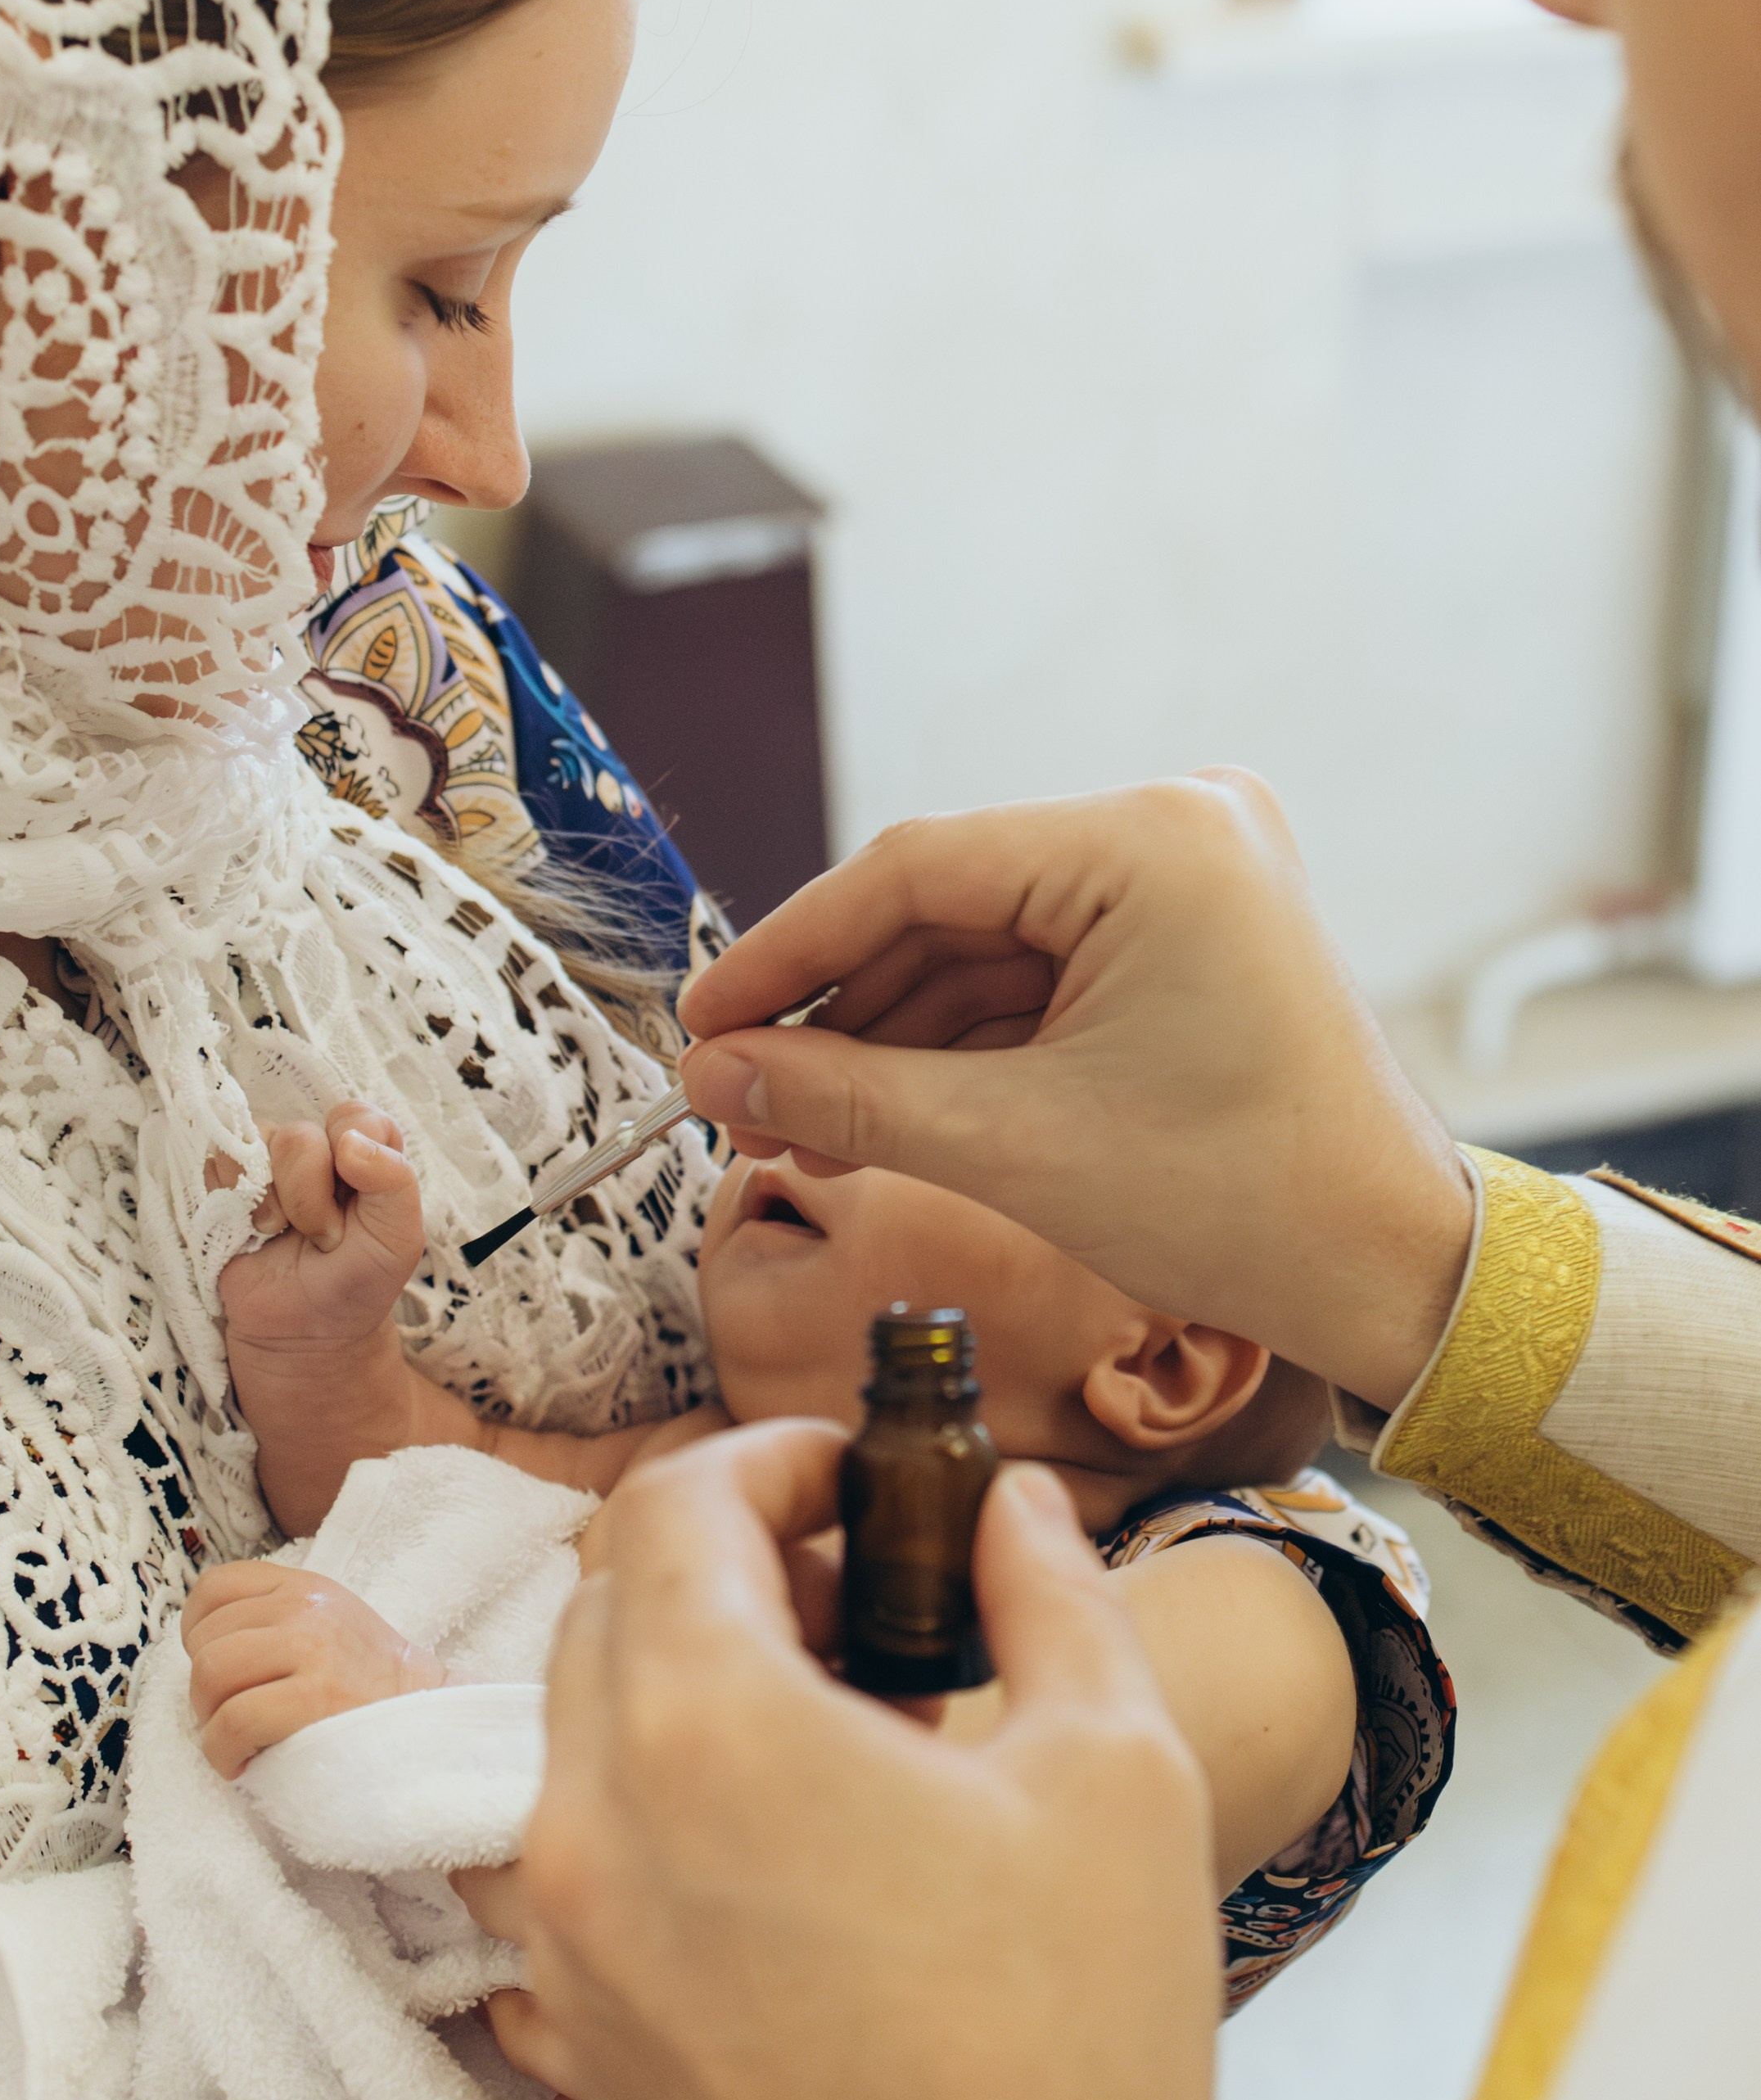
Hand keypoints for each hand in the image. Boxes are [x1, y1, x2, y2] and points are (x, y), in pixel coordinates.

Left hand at [181, 1559, 444, 1776]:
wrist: (428, 1719)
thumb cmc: (367, 1686)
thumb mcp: (327, 1623)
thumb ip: (273, 1619)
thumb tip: (200, 1647)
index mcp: (304, 1586)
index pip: (215, 1587)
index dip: (198, 1632)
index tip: (219, 1669)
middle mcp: (307, 1606)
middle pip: (205, 1640)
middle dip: (204, 1690)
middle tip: (231, 1717)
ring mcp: (312, 1647)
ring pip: (210, 1676)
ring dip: (209, 1721)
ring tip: (235, 1740)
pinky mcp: (315, 1698)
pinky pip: (231, 1722)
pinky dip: (222, 1752)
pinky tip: (241, 1763)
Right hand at [219, 1101, 424, 1356]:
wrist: (303, 1334)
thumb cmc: (358, 1281)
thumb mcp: (399, 1237)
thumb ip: (394, 1180)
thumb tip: (347, 1142)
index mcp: (366, 1149)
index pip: (355, 1116)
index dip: (351, 1157)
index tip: (355, 1205)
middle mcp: (319, 1148)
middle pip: (299, 1136)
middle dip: (309, 1198)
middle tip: (321, 1237)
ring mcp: (270, 1163)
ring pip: (256, 1145)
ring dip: (271, 1203)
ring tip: (281, 1234)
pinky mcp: (228, 1184)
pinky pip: (219, 1161)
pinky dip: (235, 1202)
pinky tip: (251, 1232)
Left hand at [464, 1422, 1222, 2099]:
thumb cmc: (1082, 2039)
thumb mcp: (1116, 1766)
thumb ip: (1050, 1587)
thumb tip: (1010, 1500)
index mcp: (710, 1728)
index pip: (669, 1509)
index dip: (763, 1461)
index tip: (847, 1476)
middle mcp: (594, 1822)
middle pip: (606, 1605)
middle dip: (722, 1563)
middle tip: (857, 1596)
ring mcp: (564, 1942)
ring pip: (576, 1730)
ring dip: (678, 1682)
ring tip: (823, 1728)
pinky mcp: (573, 2037)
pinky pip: (569, 1862)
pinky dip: (647, 1808)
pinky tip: (774, 1854)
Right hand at [677, 778, 1472, 1410]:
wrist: (1395, 1272)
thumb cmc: (1243, 1206)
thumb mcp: (1015, 1146)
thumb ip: (846, 1095)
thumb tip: (715, 1072)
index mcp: (1153, 840)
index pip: (916, 869)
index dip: (790, 952)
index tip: (703, 1022)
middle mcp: (1178, 826)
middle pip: (948, 907)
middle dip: (840, 1014)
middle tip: (741, 1097)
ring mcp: (1191, 877)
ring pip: (986, 947)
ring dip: (892, 1040)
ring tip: (798, 1130)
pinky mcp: (1192, 933)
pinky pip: (1042, 973)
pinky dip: (964, 1045)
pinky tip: (879, 1115)